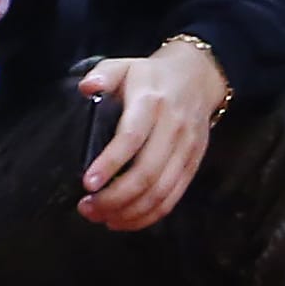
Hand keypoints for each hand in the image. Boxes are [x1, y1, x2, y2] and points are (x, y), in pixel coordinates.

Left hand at [77, 38, 228, 232]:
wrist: (197, 78)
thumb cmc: (151, 76)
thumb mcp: (124, 65)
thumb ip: (103, 73)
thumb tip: (87, 88)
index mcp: (151, 103)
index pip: (131, 137)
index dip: (110, 163)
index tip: (87, 183)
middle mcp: (172, 128)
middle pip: (146, 173)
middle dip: (114, 198)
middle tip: (87, 207)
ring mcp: (186, 150)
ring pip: (161, 192)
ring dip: (129, 212)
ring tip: (100, 217)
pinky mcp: (192, 165)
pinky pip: (172, 198)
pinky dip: (148, 215)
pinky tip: (124, 220)